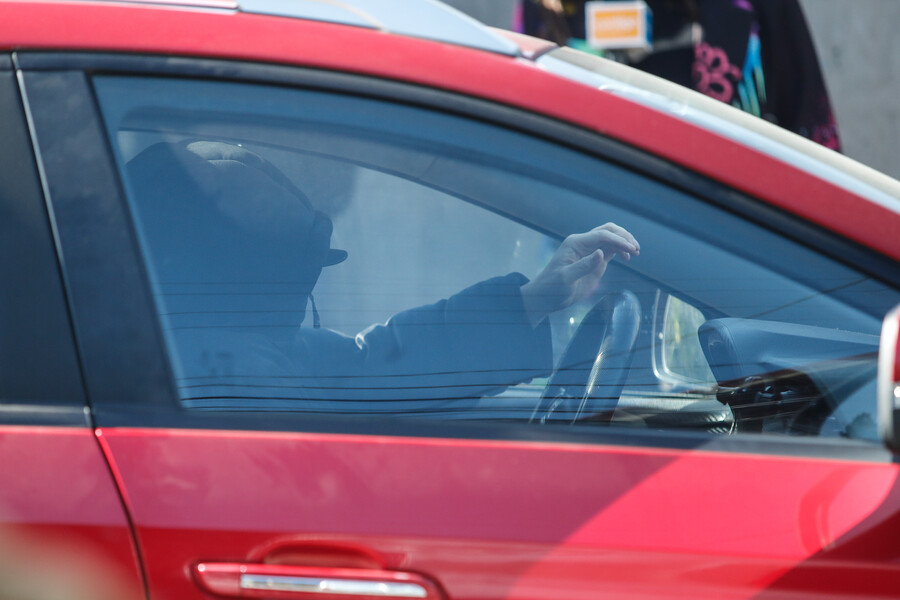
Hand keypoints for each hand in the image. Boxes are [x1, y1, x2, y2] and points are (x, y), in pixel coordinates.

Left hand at [520, 223, 638, 326]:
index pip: (601, 235)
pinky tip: (628, 257)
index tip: (630, 249)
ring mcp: (589, 251)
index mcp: (575, 243)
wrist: (545, 297)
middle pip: (608, 230)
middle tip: (635, 249)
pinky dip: (621, 250)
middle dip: (623, 236)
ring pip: (611, 238)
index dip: (618, 240)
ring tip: (636, 252)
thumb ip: (583, 266)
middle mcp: (583, 243)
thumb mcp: (565, 278)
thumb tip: (601, 254)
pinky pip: (610, 249)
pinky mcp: (594, 261)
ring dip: (624, 242)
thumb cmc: (552, 287)